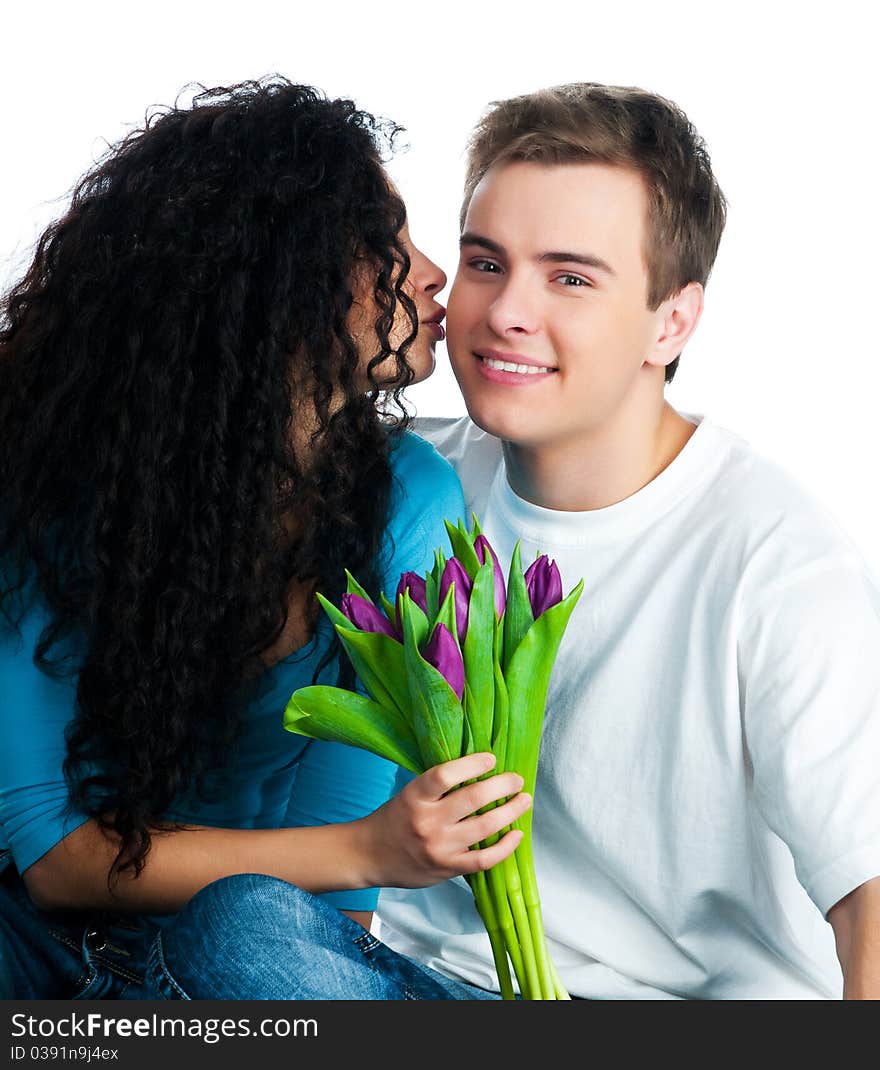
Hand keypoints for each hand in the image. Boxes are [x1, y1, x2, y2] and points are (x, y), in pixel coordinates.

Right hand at [359, 752, 530, 888]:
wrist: (369, 856)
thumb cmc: (394, 819)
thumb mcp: (409, 793)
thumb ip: (439, 785)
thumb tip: (480, 769)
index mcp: (415, 797)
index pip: (446, 774)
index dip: (473, 764)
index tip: (491, 758)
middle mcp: (427, 821)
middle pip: (473, 799)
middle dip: (502, 786)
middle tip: (516, 779)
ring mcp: (439, 847)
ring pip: (484, 827)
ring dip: (511, 812)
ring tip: (523, 800)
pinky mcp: (447, 869)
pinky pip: (484, 859)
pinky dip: (505, 848)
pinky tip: (516, 835)